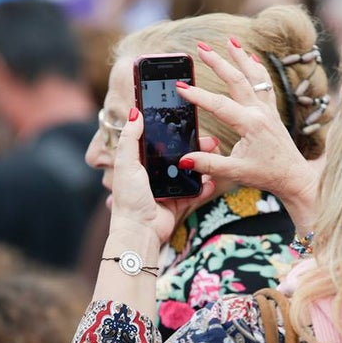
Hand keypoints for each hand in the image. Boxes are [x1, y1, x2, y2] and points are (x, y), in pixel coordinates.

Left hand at [109, 107, 215, 245]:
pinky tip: (211, 180)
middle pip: (180, 154)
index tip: (189, 121)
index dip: (174, 131)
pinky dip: (204, 187)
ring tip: (216, 156)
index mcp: (141, 161)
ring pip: (190, 171)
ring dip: (204, 164)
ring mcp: (168, 187)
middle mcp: (155, 173)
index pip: (160, 141)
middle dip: (196, 147)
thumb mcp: (126, 163)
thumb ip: (130, 138)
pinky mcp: (179, 202)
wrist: (140, 230)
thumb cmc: (129, 198)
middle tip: (210, 140)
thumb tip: (135, 112)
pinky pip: (195, 192)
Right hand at [177, 39, 321, 231]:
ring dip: (241, 57)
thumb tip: (184, 160)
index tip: (181, 87)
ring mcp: (268, 109)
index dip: (198, 96)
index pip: (219, 105)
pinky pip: (265, 84)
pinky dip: (257, 68)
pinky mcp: (272, 111)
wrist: (294, 177)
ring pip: (254, 76)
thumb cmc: (267, 175)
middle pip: (237, 80)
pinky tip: (251, 57)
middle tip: (201, 48)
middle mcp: (260, 112)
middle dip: (218, 62)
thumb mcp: (235, 173)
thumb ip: (209, 165)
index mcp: (250, 125)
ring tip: (229, 41)